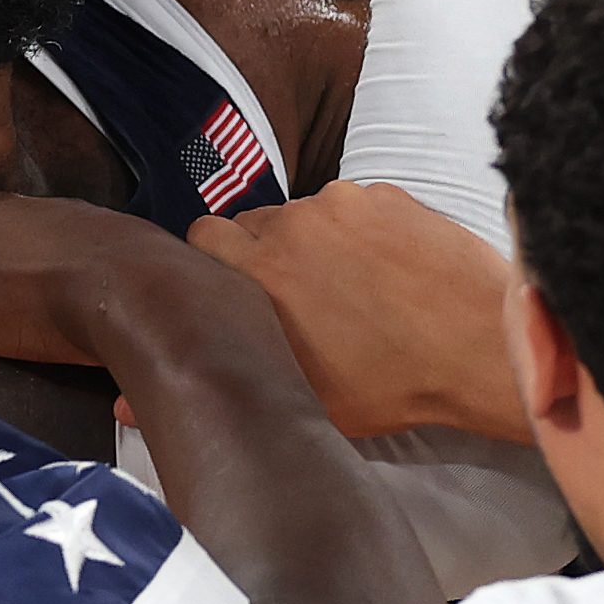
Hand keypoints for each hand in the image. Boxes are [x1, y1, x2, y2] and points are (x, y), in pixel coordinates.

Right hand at [0, 190, 257, 380]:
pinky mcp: (146, 276)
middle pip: (5, 248)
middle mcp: (50, 214)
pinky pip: (107, 295)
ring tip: (33, 344)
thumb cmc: (32, 291)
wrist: (145, 301)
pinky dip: (93, 318)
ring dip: (46, 300)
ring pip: (59, 268)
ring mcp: (104, 239)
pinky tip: (88, 348)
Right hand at [188, 182, 527, 438]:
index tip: (234, 291)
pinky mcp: (389, 192)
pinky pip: (356, 206)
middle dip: (266, 254)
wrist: (482, 347)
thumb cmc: (394, 387)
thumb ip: (209, 387)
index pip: (200, 237)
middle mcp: (293, 223)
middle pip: (253, 224)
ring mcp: (345, 201)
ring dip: (317, 243)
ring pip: (306, 214)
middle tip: (296, 299)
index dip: (214, 265)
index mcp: (259, 271)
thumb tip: (122, 411)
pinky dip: (363, 232)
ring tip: (352, 290)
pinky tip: (389, 273)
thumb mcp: (297, 398)